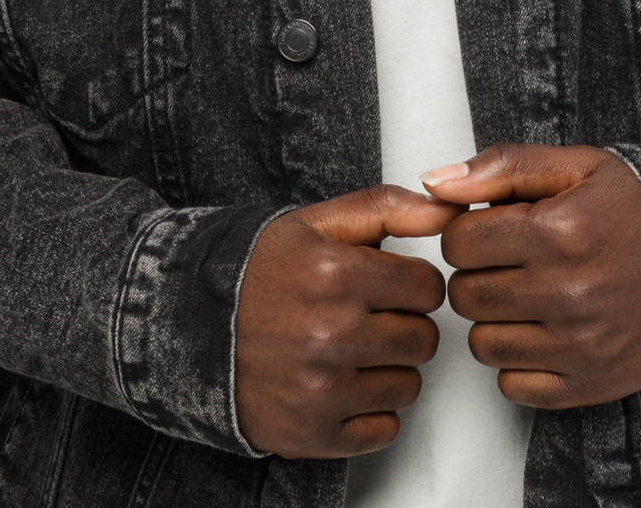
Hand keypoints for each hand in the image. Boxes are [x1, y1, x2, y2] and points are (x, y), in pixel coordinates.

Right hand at [234, 184, 459, 458]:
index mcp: (334, 273)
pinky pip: (385, 429)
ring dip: (389, 368)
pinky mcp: (312, 434)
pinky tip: (341, 384)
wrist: (192, 327)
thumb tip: (448, 208)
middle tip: (369, 317)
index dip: (412, 283)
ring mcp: (320, 390)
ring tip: (351, 350)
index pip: (427, 286)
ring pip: (409, 385)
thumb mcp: (318, 223)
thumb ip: (388, 207)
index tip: (388, 284)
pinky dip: (371, 411)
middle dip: (404, 325)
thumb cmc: (262, 272)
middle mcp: (329, 333)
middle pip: (423, 339)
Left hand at [422, 143, 640, 408]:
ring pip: (482, 343)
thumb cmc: (635, 208)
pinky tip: (542, 330)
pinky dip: (518, 361)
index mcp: (559, 230)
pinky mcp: (590, 382)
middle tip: (509, 261)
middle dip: (478, 273)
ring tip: (526, 295)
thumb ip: (502, 167)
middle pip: (465, 295)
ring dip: (494, 319)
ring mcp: (580, 344)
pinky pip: (513, 385)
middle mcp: (568, 291)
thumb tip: (434, 182)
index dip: (467, 231)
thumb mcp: (575, 166)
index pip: (458, 241)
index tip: (491, 229)